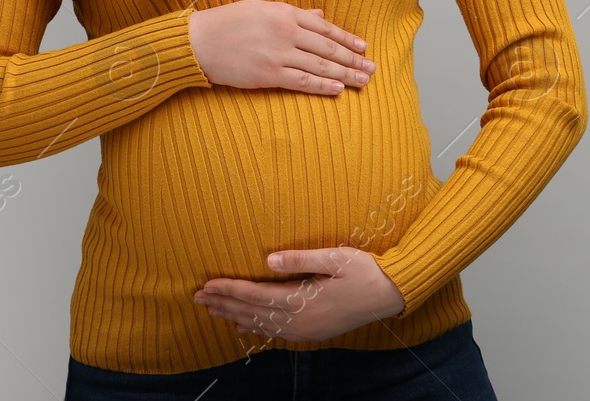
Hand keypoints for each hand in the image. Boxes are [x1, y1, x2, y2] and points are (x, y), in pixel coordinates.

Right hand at [188, 1, 376, 96]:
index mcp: (284, 12)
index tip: (364, 47)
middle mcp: (285, 31)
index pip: (324, 27)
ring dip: (346, 74)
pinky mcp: (268, 75)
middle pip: (328, 47)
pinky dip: (322, 85)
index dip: (347, 38)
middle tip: (372, 67)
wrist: (199, 41)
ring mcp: (278, 54)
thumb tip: (320, 14)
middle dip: (353, 59)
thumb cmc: (228, 22)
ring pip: (320, 65)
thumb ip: (293, 13)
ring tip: (363, 80)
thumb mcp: (262, 8)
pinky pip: (302, 81)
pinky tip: (338, 89)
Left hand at [194, 246, 405, 342]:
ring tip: (212, 310)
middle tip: (197, 298)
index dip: (230, 289)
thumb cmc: (365, 270)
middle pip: (253, 312)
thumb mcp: (336, 257)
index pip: (256, 295)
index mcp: (303, 300)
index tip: (207, 285)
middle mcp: (301, 320)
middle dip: (224, 303)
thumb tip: (269, 260)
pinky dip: (256, 328)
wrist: (391, 294)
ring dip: (235, 315)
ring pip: (262, 324)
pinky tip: (244, 326)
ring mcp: (307, 329)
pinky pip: (277, 332)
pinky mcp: (313, 331)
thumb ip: (302, 258)